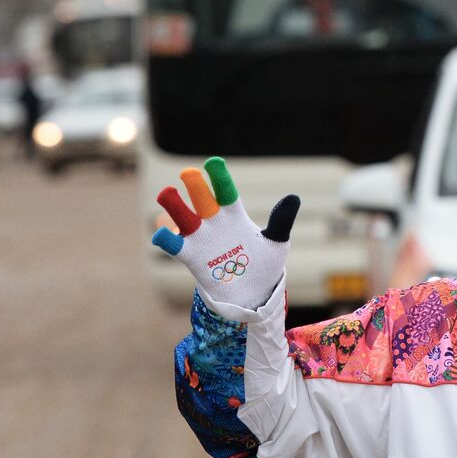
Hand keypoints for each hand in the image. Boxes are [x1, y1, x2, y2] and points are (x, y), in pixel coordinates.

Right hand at [151, 157, 299, 310]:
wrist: (253, 295)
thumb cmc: (265, 264)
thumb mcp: (277, 242)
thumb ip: (281, 221)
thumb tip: (293, 198)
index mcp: (235, 215)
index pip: (225, 191)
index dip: (219, 177)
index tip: (213, 163)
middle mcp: (215, 223)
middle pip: (202, 201)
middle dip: (196, 187)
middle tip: (189, 173)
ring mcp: (201, 239)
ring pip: (184, 218)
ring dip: (174, 206)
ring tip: (166, 193)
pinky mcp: (192, 257)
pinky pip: (176, 246)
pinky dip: (167, 239)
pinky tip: (163, 234)